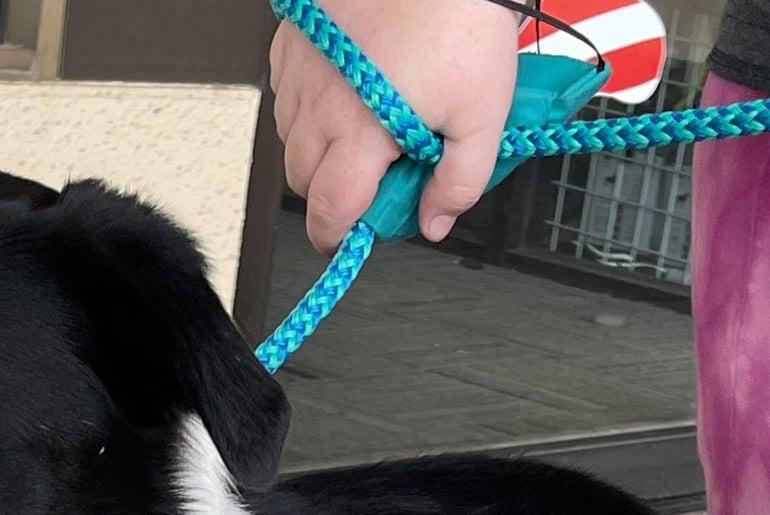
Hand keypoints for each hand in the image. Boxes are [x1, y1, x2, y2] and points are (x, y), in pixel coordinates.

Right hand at [270, 0, 518, 249]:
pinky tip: (345, 90)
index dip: (336, 237)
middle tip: (369, 178)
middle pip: (302, 181)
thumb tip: (436, 222)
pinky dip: (308, 105)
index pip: (328, 212)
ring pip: (289, 138)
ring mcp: (301, 71)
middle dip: (330, 192)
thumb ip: (460, 181)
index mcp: (361, 133)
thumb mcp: (482, 114)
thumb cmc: (460, 20)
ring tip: (361, 128)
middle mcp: (320, 105)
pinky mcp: (294, 40)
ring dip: (317, 148)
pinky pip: (287, 92)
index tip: (350, 238)